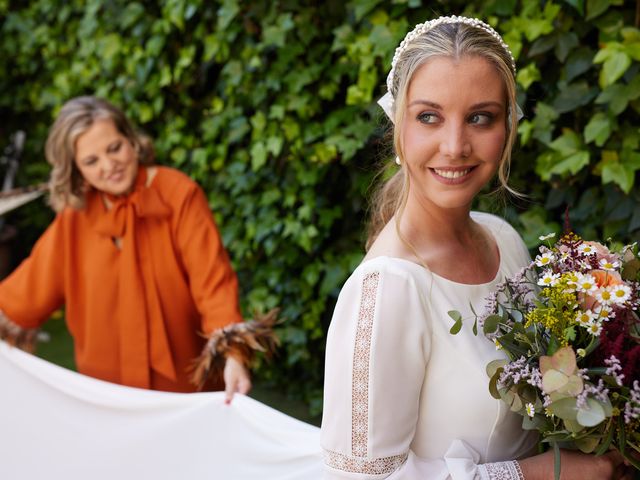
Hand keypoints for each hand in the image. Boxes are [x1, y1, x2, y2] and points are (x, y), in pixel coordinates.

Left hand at [223, 355, 250, 403]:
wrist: (234, 357)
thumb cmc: (233, 368)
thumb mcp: (230, 381)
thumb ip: (229, 393)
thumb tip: (227, 403)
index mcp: (246, 387)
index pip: (241, 400)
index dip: (233, 404)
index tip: (226, 407)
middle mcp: (246, 386)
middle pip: (239, 398)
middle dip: (231, 401)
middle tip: (223, 406)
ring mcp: (243, 384)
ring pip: (236, 394)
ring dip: (230, 396)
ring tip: (223, 401)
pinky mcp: (239, 382)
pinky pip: (235, 390)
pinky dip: (230, 392)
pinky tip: (225, 395)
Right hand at [518, 448, 633, 479]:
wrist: (542, 475)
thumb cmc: (557, 461)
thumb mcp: (578, 451)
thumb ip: (595, 452)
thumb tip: (607, 450)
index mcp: (604, 465)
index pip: (622, 456)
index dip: (623, 450)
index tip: (623, 447)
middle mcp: (608, 479)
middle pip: (627, 472)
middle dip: (625, 463)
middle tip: (622, 457)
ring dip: (622, 474)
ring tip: (617, 468)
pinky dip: (612, 479)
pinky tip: (606, 475)